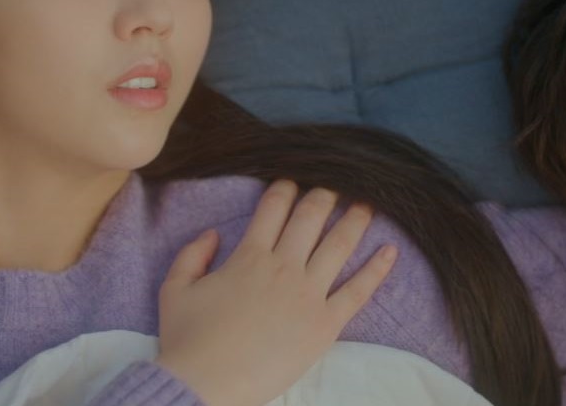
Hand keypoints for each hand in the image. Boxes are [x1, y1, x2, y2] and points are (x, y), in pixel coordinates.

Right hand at [154, 180, 397, 405]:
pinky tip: (390, 251)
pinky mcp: (325, 324)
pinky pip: (358, 291)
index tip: (295, 180)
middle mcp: (283, 267)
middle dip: (325, 195)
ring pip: (339, 245)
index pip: (274, 208)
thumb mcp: (174, 289)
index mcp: (248, 256)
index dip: (286, 188)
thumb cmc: (187, 340)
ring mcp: (308, 294)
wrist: (206, 384)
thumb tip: (213, 233)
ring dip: (356, 220)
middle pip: (311, 217)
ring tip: (368, 204)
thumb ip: (192, 255)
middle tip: (336, 185)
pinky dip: (377, 270)